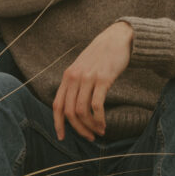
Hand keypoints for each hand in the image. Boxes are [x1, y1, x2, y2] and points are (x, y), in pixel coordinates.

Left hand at [52, 22, 132, 140]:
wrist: (117, 38)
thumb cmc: (101, 56)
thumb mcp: (82, 67)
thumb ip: (75, 84)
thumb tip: (72, 107)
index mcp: (67, 76)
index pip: (57, 105)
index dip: (58, 123)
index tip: (62, 137)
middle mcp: (74, 77)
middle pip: (69, 112)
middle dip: (79, 129)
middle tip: (89, 137)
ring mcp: (88, 78)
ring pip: (82, 111)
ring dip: (90, 126)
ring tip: (99, 131)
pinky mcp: (103, 79)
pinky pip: (96, 105)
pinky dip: (99, 119)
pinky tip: (104, 124)